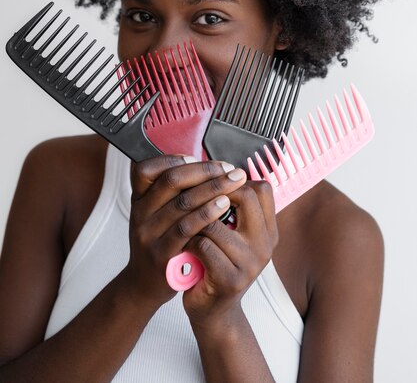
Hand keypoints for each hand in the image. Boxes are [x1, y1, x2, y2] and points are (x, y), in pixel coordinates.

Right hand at [122, 155, 247, 308]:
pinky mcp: (161, 255)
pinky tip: (224, 205)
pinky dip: (207, 213)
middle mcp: (140, 214)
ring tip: (234, 182)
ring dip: (212, 188)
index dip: (172, 159)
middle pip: (171, 181)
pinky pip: (186, 229)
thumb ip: (172, 191)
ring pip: (182, 203)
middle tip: (229, 169)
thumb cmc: (158, 242)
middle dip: (204, 170)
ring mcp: (149, 234)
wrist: (143, 285)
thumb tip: (205, 165)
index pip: (146, 168)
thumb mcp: (155, 213)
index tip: (197, 157)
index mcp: (138, 199)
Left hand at [182, 179, 278, 328]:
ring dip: (194, 220)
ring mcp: (251, 263)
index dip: (234, 180)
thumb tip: (216, 169)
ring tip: (184, 223)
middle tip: (194, 197)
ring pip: (215, 222)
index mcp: (267, 229)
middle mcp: (265, 244)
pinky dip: (188, 242)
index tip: (212, 181)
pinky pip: (203, 245)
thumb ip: (231, 208)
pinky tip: (184, 246)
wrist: (213, 311)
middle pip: (244, 196)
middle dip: (212, 193)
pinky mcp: (231, 279)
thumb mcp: (230, 234)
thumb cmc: (215, 264)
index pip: (261, 188)